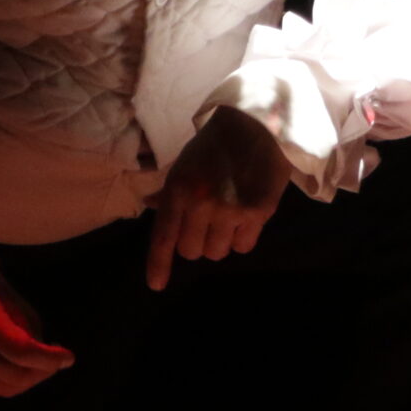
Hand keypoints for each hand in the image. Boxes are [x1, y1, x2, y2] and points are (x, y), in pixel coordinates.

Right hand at [0, 251, 72, 400]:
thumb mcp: (12, 300)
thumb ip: (30, 332)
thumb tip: (46, 364)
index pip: (22, 351)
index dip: (50, 359)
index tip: (68, 357)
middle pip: (15, 376)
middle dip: (42, 371)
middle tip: (52, 362)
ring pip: (2, 390)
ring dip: (24, 381)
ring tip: (32, 367)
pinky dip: (2, 386)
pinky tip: (8, 370)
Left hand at [146, 108, 290, 289]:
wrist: (258, 124)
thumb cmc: (217, 146)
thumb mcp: (184, 164)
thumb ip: (170, 192)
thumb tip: (152, 208)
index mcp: (178, 189)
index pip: (163, 237)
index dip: (158, 264)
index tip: (156, 286)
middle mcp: (201, 203)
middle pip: (192, 251)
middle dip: (198, 241)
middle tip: (208, 221)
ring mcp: (230, 209)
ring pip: (218, 252)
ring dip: (221, 240)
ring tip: (229, 215)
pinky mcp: (257, 212)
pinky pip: (243, 246)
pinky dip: (243, 237)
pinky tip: (246, 216)